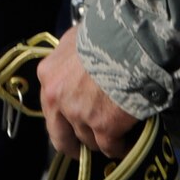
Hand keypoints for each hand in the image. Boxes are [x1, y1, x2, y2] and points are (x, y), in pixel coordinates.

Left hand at [39, 27, 138, 160]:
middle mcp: (58, 99)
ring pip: (88, 140)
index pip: (50, 107)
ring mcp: (80, 115)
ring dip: (101, 141)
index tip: (72, 123)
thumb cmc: (106, 31)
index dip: (63, 117)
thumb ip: (71, 58)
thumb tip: (80, 64)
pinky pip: (110, 147)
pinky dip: (119, 148)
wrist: (129, 39)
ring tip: (115, 139)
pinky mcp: (104, 127)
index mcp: (49, 76)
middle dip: (74, 144)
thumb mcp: (78, 38)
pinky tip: (127, 144)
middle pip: (62, 134)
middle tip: (85, 149)